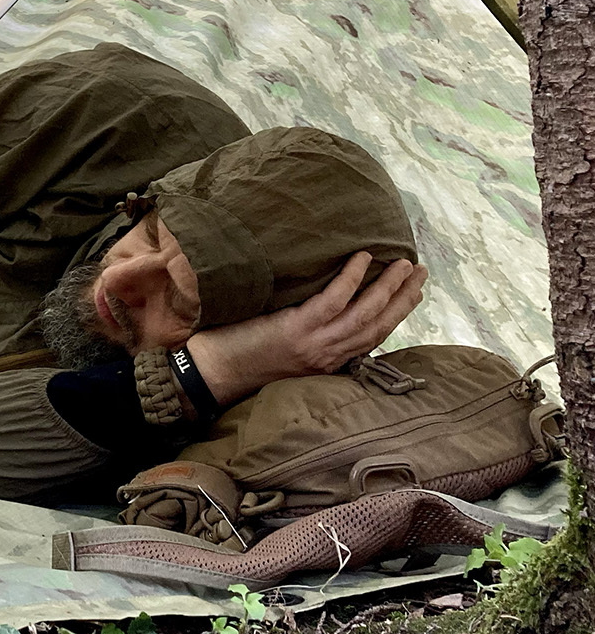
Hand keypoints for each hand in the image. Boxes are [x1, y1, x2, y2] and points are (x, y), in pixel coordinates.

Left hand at [186, 253, 427, 407]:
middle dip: (405, 298)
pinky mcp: (296, 330)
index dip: (397, 314)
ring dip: (389, 287)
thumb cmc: (242, 361)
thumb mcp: (288, 356)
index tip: (415, 293)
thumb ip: (311, 339)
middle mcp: (329, 356)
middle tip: (420, 272)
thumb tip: (326, 310)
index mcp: (329, 363)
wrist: (212, 375)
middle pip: (379, 325)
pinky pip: (332, 301)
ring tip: (405, 263)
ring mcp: (315, 344)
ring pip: (365, 313)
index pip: (374, 337)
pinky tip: (361, 258)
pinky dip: (350, 278)